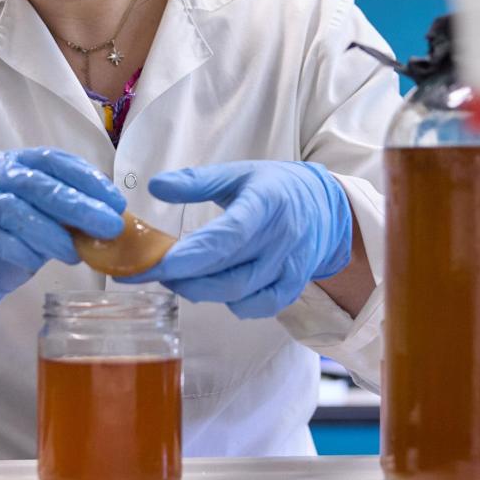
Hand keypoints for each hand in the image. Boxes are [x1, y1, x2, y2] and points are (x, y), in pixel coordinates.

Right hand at [0, 148, 125, 323]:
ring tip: (74, 253)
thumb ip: (66, 217)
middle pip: (38, 184)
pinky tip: (35, 261)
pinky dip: (17, 248)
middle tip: (109, 226)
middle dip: (78, 205)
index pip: (55, 161)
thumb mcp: (42, 223)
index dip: (88, 179)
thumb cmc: (6, 239)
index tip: (116, 202)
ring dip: (49, 232)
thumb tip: (109, 222)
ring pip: (13, 209)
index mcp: (17, 164)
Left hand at [122, 161, 351, 318]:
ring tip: (178, 279)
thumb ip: (197, 181)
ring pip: (241, 293)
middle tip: (153, 271)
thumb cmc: (274, 187)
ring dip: (203, 291)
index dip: (190, 256)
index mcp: (266, 203)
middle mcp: (282, 238)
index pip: (226, 237)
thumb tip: (156, 186)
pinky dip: (234, 304)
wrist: (325, 206)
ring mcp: (291, 266)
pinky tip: (214, 291)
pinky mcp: (295, 285)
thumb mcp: (238, 173)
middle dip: (185, 278)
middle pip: (229, 272)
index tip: (156, 264)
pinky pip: (261, 306)